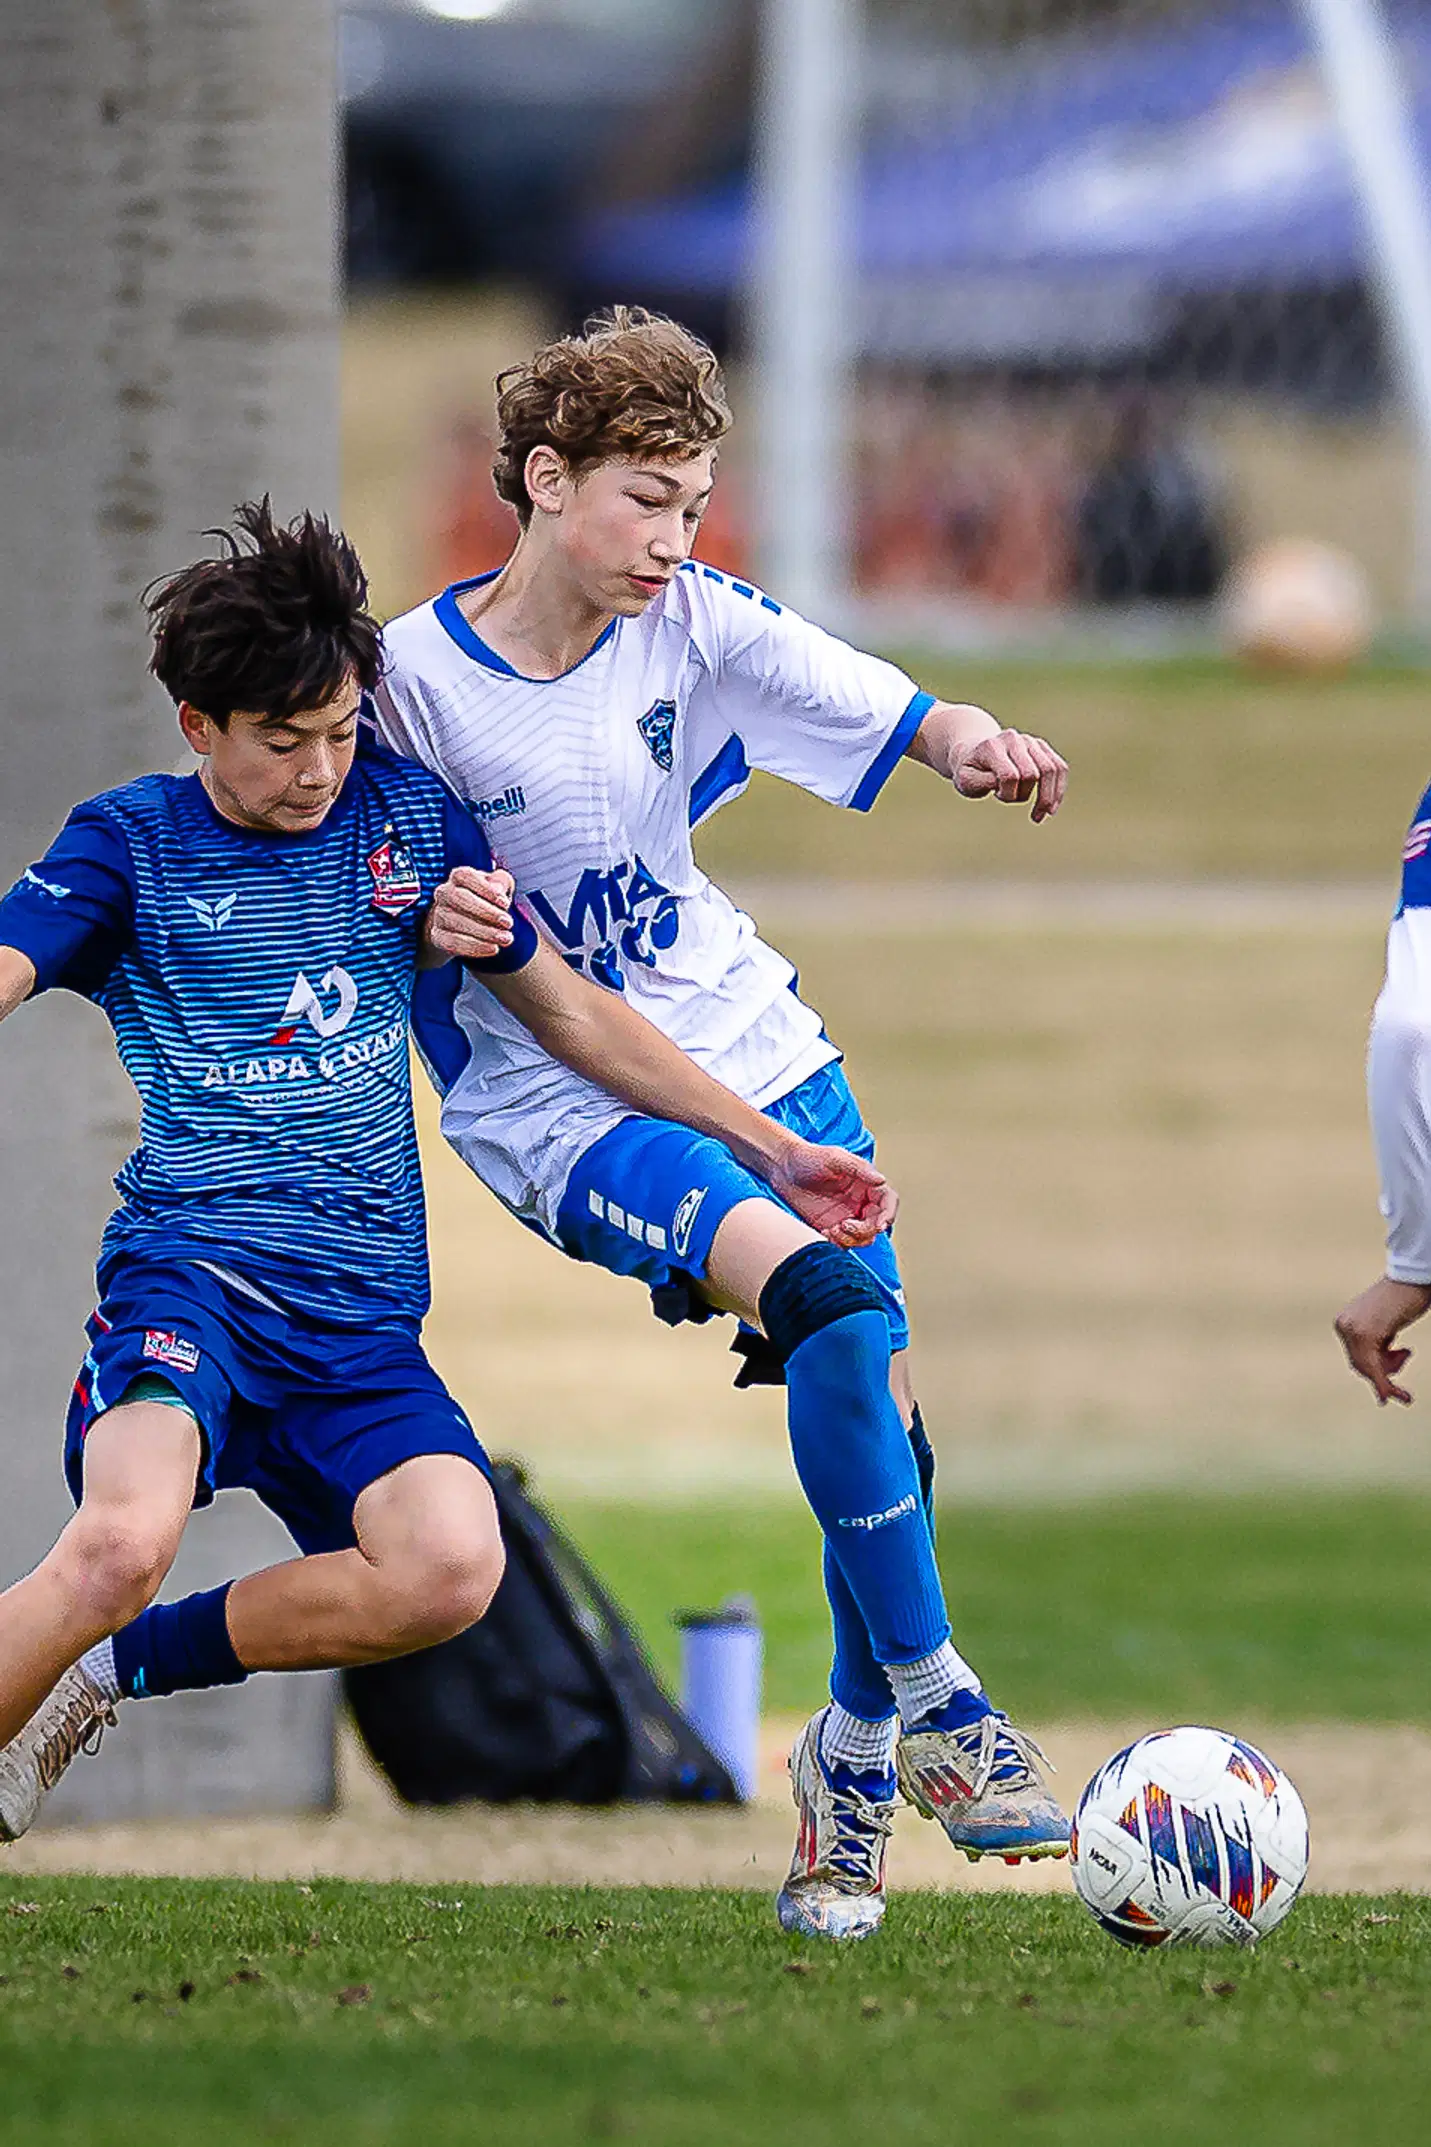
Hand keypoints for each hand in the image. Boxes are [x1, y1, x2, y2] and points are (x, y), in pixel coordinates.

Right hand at [426, 866, 515, 962]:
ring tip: (506, 938)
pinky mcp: (438, 937)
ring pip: (456, 922)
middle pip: (459, 897)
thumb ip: (501, 881)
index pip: (465, 876)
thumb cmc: (486, 900)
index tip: (505, 903)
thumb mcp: (499, 886)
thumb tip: (497, 890)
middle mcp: (444, 893)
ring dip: (484, 932)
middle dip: (486, 911)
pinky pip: (452, 943)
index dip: (485, 889)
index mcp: (459, 877)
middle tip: (508, 923)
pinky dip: (474, 947)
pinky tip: (493, 948)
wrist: (467, 926)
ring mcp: (439, 915)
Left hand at [766, 1139, 898, 1249]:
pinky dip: (837, 1243)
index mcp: (866, 1184)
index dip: (888, 1215)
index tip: (879, 1225)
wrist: (782, 1168)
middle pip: (876, 1224)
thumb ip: (859, 1169)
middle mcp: (860, 1202)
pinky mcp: (831, 1228)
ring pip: (862, 1238)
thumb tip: (881, 1181)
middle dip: (864, 1230)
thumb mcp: (835, 1158)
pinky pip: (843, 1243)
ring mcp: (846, 1216)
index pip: (887, 1202)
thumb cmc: (808, 1157)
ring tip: (831, 1230)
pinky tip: (823, 1233)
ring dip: (850, 1239)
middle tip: (844, 1225)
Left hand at [952, 730, 1067, 821]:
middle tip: (1009, 800)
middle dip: (1024, 795)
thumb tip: (1009, 782)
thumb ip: (982, 783)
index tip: (996, 795)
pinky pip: (1060, 768)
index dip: (1007, 794)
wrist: (975, 752)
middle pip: (1032, 774)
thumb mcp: (965, 781)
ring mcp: (1030, 741)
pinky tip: (1051, 808)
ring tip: (1039, 816)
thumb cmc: (970, 771)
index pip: (1010, 776)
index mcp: (992, 747)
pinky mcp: (1042, 747)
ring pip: (1052, 769)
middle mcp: (1014, 739)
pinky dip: (1059, 790)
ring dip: (1048, 798)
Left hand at [1333, 1274, 1430, 1404]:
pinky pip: (1374, 1369)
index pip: (1356, 1357)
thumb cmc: (1402, 1297)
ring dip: (1388, 1377)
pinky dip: (1385, 1384)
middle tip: (1405, 1355)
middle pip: (1360, 1364)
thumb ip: (1375, 1344)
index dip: (1375, 1371)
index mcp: (1343, 1322)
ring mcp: (1352, 1331)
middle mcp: (1343, 1326)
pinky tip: (1398, 1395)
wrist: (1412, 1278)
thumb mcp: (1383, 1325)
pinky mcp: (1365, 1335)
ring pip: (1368, 1369)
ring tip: (1406, 1353)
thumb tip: (1377, 1376)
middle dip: (1383, 1371)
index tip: (1386, 1390)